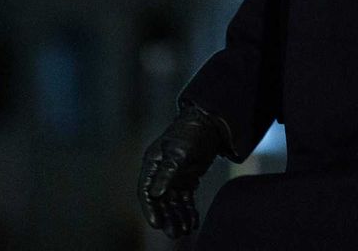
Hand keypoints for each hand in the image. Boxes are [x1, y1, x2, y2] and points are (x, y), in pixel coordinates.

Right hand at [137, 101, 230, 238]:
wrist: (210, 124)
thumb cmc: (191, 133)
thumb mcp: (179, 152)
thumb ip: (168, 172)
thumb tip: (156, 194)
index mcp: (153, 164)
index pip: (147, 191)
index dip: (151, 209)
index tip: (157, 224)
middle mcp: (161, 173)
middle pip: (160, 201)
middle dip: (166, 217)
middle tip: (174, 233)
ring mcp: (174, 177)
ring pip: (173, 202)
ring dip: (178, 217)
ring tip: (185, 231)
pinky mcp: (187, 179)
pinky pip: (185, 199)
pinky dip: (188, 211)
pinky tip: (193, 222)